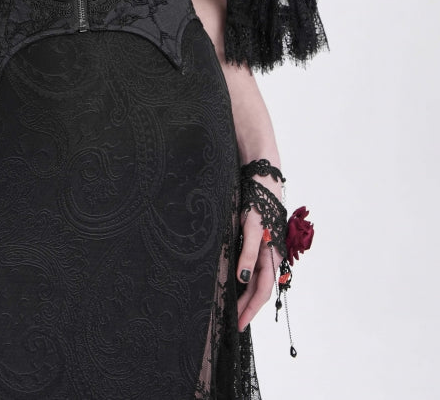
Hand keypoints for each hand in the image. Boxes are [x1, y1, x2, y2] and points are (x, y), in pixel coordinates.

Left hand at [236, 206, 281, 331]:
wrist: (262, 181)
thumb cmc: (257, 204)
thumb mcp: (250, 229)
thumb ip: (248, 254)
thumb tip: (243, 279)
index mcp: (271, 257)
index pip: (261, 291)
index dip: (250, 309)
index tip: (239, 325)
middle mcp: (271, 257)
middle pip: (259, 289)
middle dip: (248, 307)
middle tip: (234, 324)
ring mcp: (267, 251)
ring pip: (257, 280)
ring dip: (247, 296)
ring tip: (235, 309)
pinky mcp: (261, 243)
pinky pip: (255, 269)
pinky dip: (247, 280)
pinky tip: (238, 283)